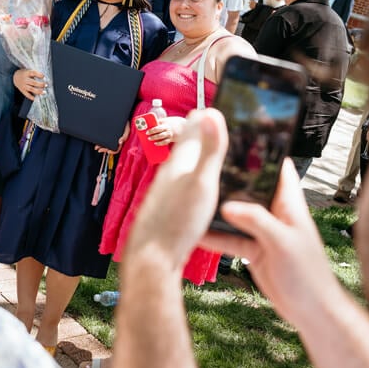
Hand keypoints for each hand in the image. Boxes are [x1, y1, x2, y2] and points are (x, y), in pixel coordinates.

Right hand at [14, 68, 45, 99]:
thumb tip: (45, 79)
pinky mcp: (22, 90)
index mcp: (27, 73)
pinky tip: (36, 98)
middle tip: (46, 85)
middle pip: (33, 82)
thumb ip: (35, 74)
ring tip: (44, 92)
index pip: (33, 73)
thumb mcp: (29, 71)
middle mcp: (25, 79)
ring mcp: (23, 85)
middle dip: (41, 84)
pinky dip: (31, 97)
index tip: (44, 76)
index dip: (39, 75)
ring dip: (38, 91)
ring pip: (31, 89)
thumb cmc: (25, 74)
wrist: (15, 77)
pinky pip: (27, 94)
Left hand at [96, 123, 130, 154]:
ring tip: (96, 146)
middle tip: (98, 149)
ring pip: (106, 144)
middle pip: (109, 148)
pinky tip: (97, 141)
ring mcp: (112, 138)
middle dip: (104, 149)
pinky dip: (100, 141)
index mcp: (120, 142)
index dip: (112, 152)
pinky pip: (104, 139)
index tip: (108, 151)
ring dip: (101, 146)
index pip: (116, 149)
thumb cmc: (126, 124)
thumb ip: (124, 136)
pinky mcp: (108, 134)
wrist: (123, 118)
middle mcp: (115, 141)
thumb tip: (120, 142)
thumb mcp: (127, 130)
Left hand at [124, 109, 226, 271]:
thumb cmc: (176, 223)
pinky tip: (200, 194)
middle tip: (216, 128)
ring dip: (198, 161)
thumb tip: (211, 111)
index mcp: (178, 163)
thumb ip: (209, 150)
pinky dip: (194, 184)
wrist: (152, 260)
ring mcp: (166, 194)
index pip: (191, 130)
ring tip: (213, 158)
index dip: (204, 118)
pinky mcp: (167, 212)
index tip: (214, 107)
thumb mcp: (201, 184)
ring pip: (184, 170)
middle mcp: (169, 175)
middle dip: (201, 138)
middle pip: (187, 149)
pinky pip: (183, 190)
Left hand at [146, 116, 185, 145]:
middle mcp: (168, 129)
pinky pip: (165, 142)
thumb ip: (158, 122)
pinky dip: (160, 143)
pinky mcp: (171, 138)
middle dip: (154, 136)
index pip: (158, 127)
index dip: (152, 130)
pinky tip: (156, 143)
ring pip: (163, 138)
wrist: (182, 126)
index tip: (147, 132)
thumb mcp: (165, 120)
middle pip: (160, 133)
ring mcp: (170, 134)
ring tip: (150, 139)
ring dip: (156, 139)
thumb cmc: (171, 122)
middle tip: (148, 137)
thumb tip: (149, 124)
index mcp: (166, 124)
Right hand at [199, 159, 338, 329]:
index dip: (263, 151)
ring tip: (194, 196)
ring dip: (219, 208)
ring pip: (237, 214)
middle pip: (251, 188)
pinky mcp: (254, 251)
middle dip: (231, 178)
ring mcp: (264, 233)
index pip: (278, 168)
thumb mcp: (282, 242)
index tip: (240, 136)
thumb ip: (257, 221)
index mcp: (290, 205)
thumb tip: (228, 205)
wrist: (312, 311)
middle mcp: (276, 214)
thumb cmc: (308, 275)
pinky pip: (231, 239)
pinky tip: (196, 232)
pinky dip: (216, 236)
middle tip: (205, 164)